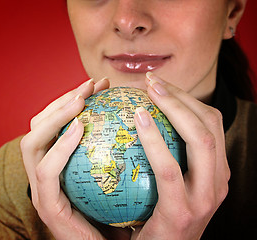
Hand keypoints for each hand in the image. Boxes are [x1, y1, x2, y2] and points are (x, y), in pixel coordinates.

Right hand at [20, 77, 109, 239]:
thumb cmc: (118, 214)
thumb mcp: (116, 174)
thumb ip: (115, 149)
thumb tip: (139, 114)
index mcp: (55, 164)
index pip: (51, 124)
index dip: (69, 100)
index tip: (97, 84)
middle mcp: (42, 174)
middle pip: (36, 127)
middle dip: (60, 101)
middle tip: (90, 85)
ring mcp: (41, 191)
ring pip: (31, 143)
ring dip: (55, 116)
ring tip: (81, 100)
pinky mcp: (48, 207)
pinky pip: (47, 171)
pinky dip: (60, 146)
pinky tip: (80, 127)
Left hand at [131, 73, 229, 239]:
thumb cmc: (156, 216)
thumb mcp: (166, 184)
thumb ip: (162, 155)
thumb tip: (135, 118)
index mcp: (215, 171)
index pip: (208, 123)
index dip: (186, 98)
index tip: (158, 84)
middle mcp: (218, 181)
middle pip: (209, 124)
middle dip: (181, 97)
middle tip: (151, 81)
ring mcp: (205, 197)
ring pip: (200, 139)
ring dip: (174, 108)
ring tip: (146, 93)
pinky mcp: (183, 211)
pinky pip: (169, 169)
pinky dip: (155, 140)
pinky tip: (138, 120)